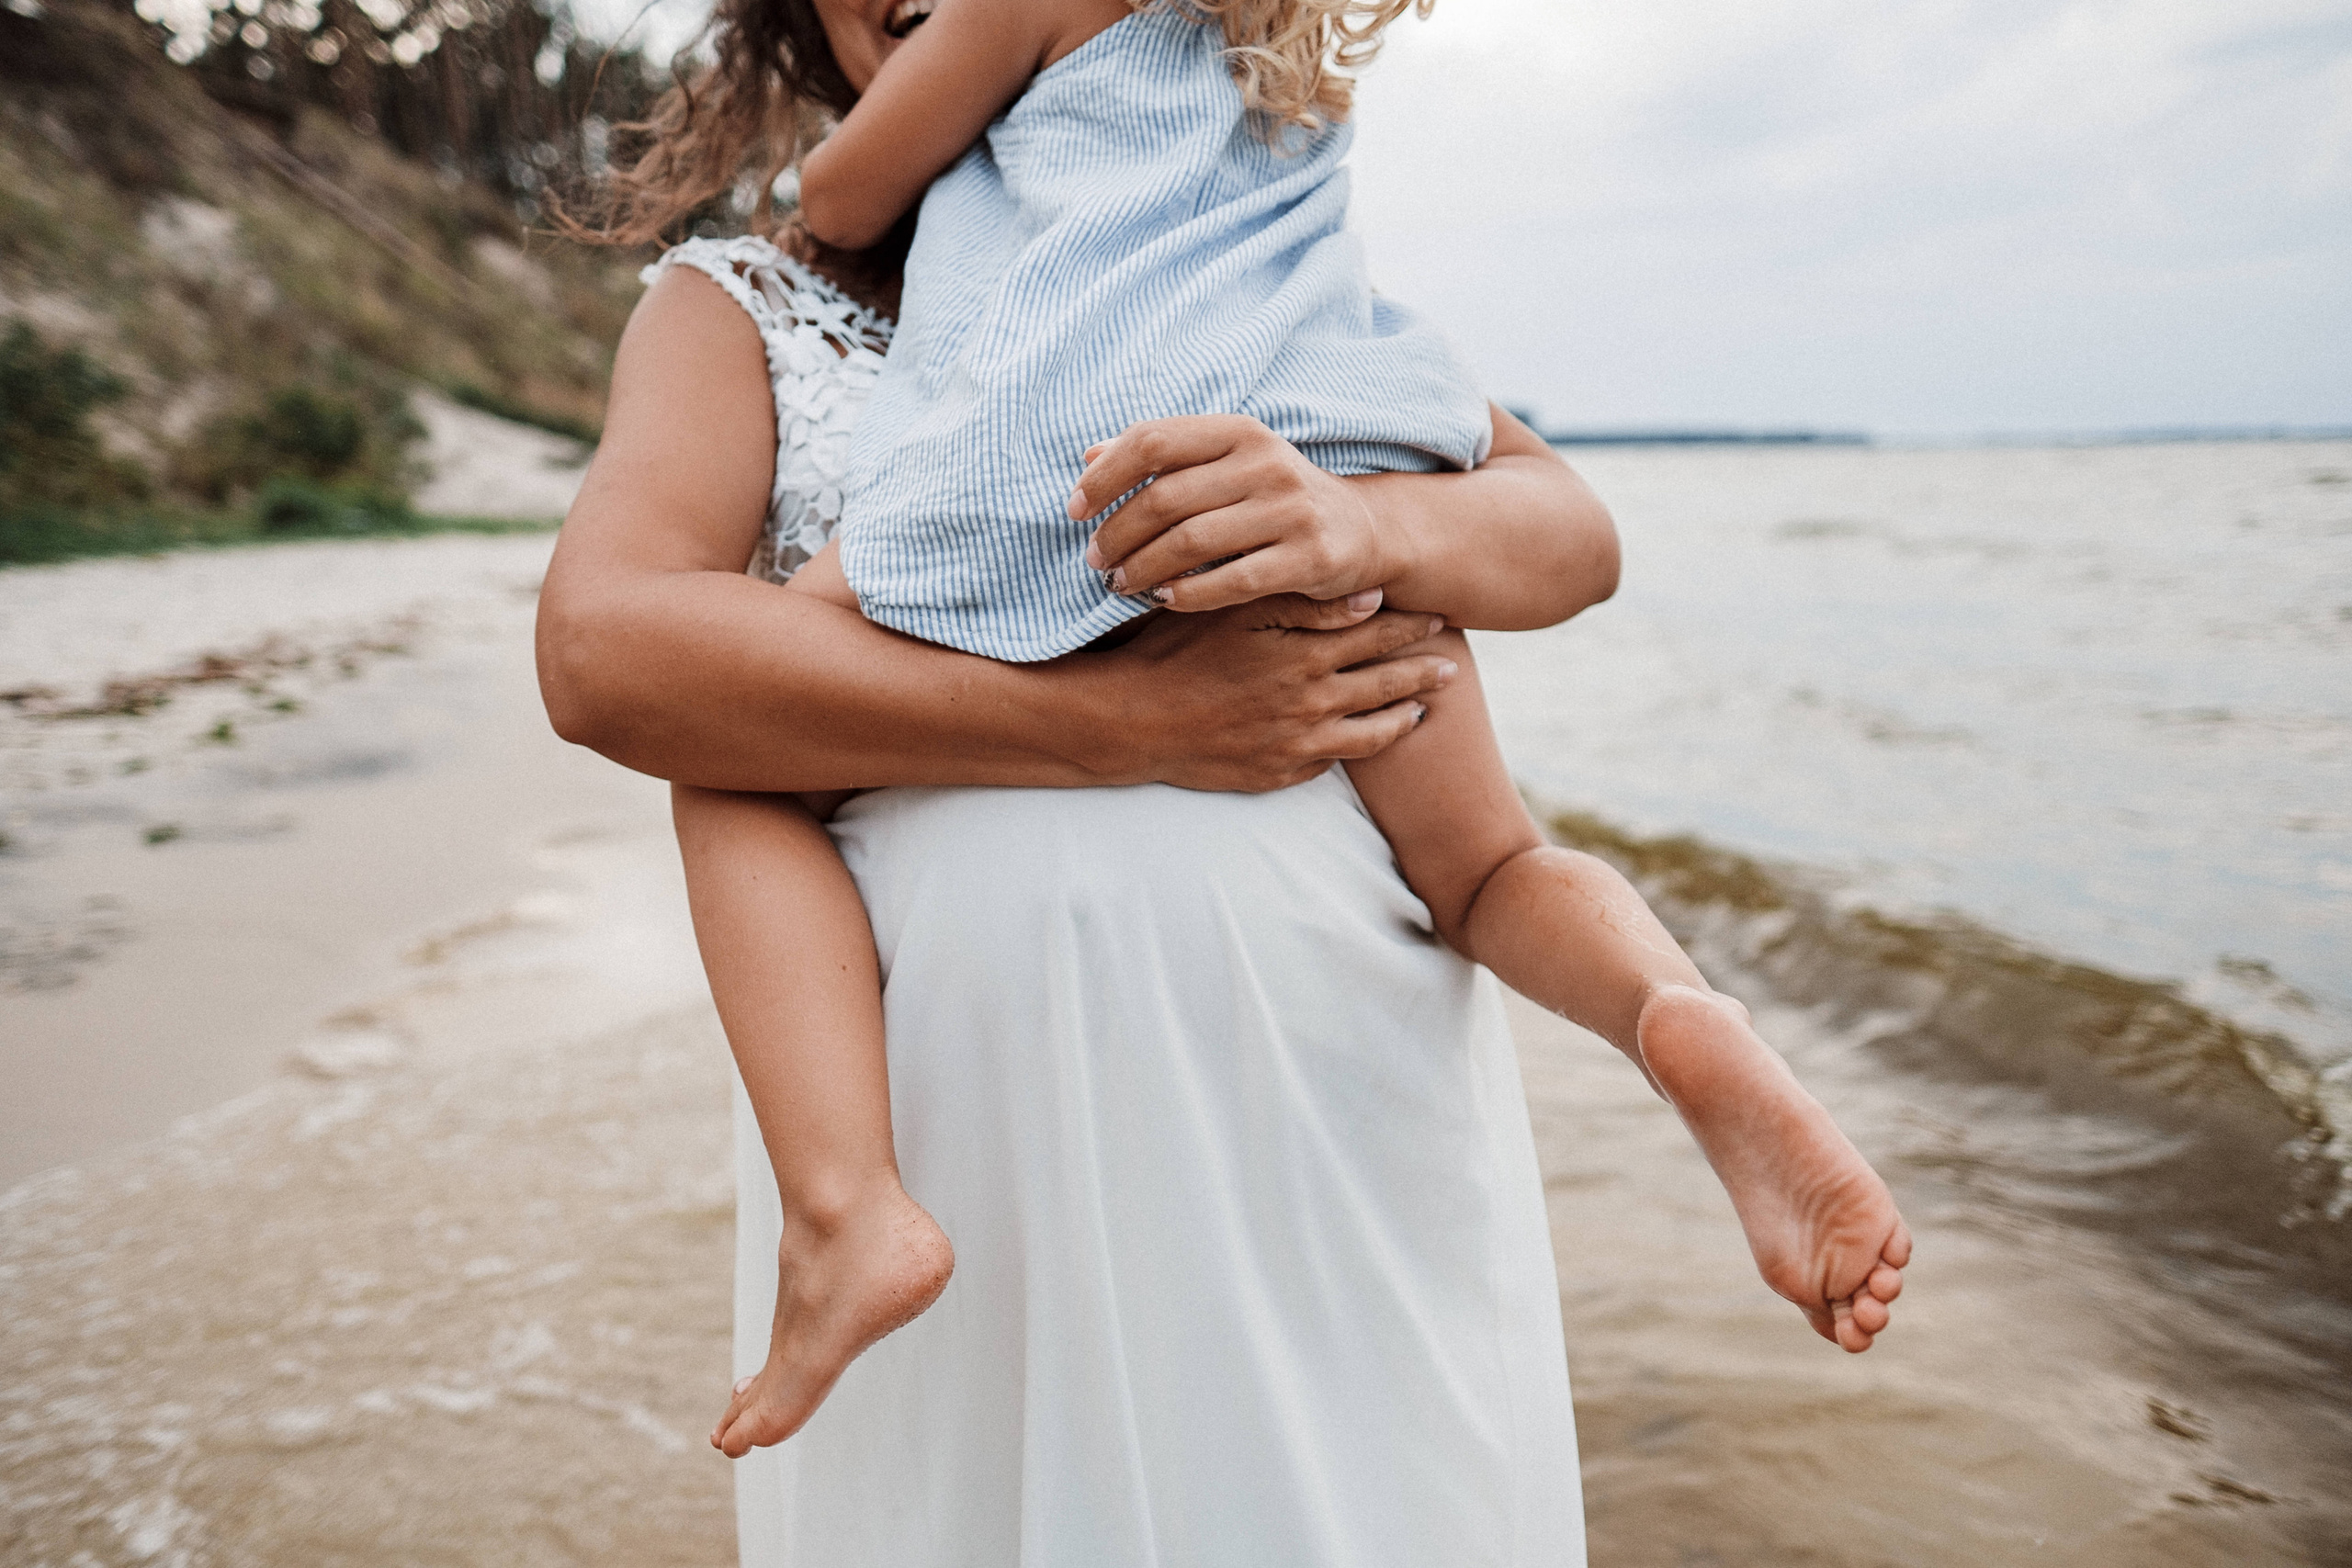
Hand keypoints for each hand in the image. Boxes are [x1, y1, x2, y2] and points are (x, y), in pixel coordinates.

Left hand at [1070, 415, 1389, 611]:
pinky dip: (1186, 594)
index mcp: (1239, 431)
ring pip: (1190, 543)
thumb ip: (1162, 457)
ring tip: (1120, 583)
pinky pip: (1230, 582)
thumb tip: (1089, 456)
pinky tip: (1164, 599)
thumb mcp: (1225, 462)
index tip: (1074, 510)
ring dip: (1142, 568)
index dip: (1104, 477)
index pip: (1152, 441)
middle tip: (1095, 560)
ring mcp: (1290, 511)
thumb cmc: (1273, 496)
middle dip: (1117, 533)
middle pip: (1164, 498)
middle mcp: (1266, 463)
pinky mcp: (1309, 558)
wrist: (1360, 529)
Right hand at [1079, 591, 1456, 792]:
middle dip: (1422, 671)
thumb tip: (1370, 596)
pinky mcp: (1280, 774)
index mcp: (1305, 655)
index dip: (1411, 626)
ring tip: (1426, 707)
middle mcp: (1311, 703)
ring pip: (1371, 732)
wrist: (1131, 721)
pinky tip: (1372, 740)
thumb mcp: (1235, 612)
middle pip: (1385, 684)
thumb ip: (1303, 602)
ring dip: (1404, 715)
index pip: (1376, 635)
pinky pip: (1335, 763)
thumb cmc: (1176, 652)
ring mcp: (1299, 744)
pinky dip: (1362, 749)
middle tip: (1454, 665)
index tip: (1439, 617)